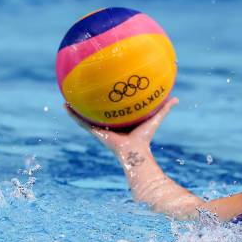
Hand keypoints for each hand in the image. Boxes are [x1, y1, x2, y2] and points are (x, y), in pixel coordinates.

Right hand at [64, 97, 178, 156]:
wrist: (135, 152)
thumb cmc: (145, 138)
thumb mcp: (155, 118)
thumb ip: (164, 109)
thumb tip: (176, 98)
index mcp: (119, 123)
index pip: (112, 110)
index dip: (107, 102)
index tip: (103, 92)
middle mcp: (107, 125)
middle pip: (96, 112)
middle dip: (89, 103)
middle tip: (82, 90)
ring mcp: (99, 129)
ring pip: (84, 116)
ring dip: (75, 108)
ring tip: (67, 96)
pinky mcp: (94, 132)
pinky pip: (81, 122)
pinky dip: (72, 114)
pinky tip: (65, 105)